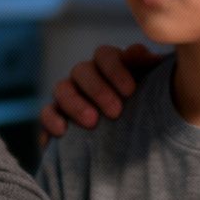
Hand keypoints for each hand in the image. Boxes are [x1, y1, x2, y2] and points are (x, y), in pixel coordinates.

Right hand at [38, 43, 163, 137]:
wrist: (134, 144)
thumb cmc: (147, 110)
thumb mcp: (153, 88)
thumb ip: (148, 68)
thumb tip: (146, 56)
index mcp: (109, 66)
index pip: (104, 55)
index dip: (115, 69)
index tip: (130, 91)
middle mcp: (86, 77)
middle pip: (82, 70)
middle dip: (98, 90)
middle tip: (116, 111)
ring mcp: (68, 96)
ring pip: (61, 88)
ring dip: (76, 103)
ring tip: (92, 122)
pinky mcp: (56, 118)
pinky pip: (46, 113)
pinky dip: (52, 119)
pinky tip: (63, 131)